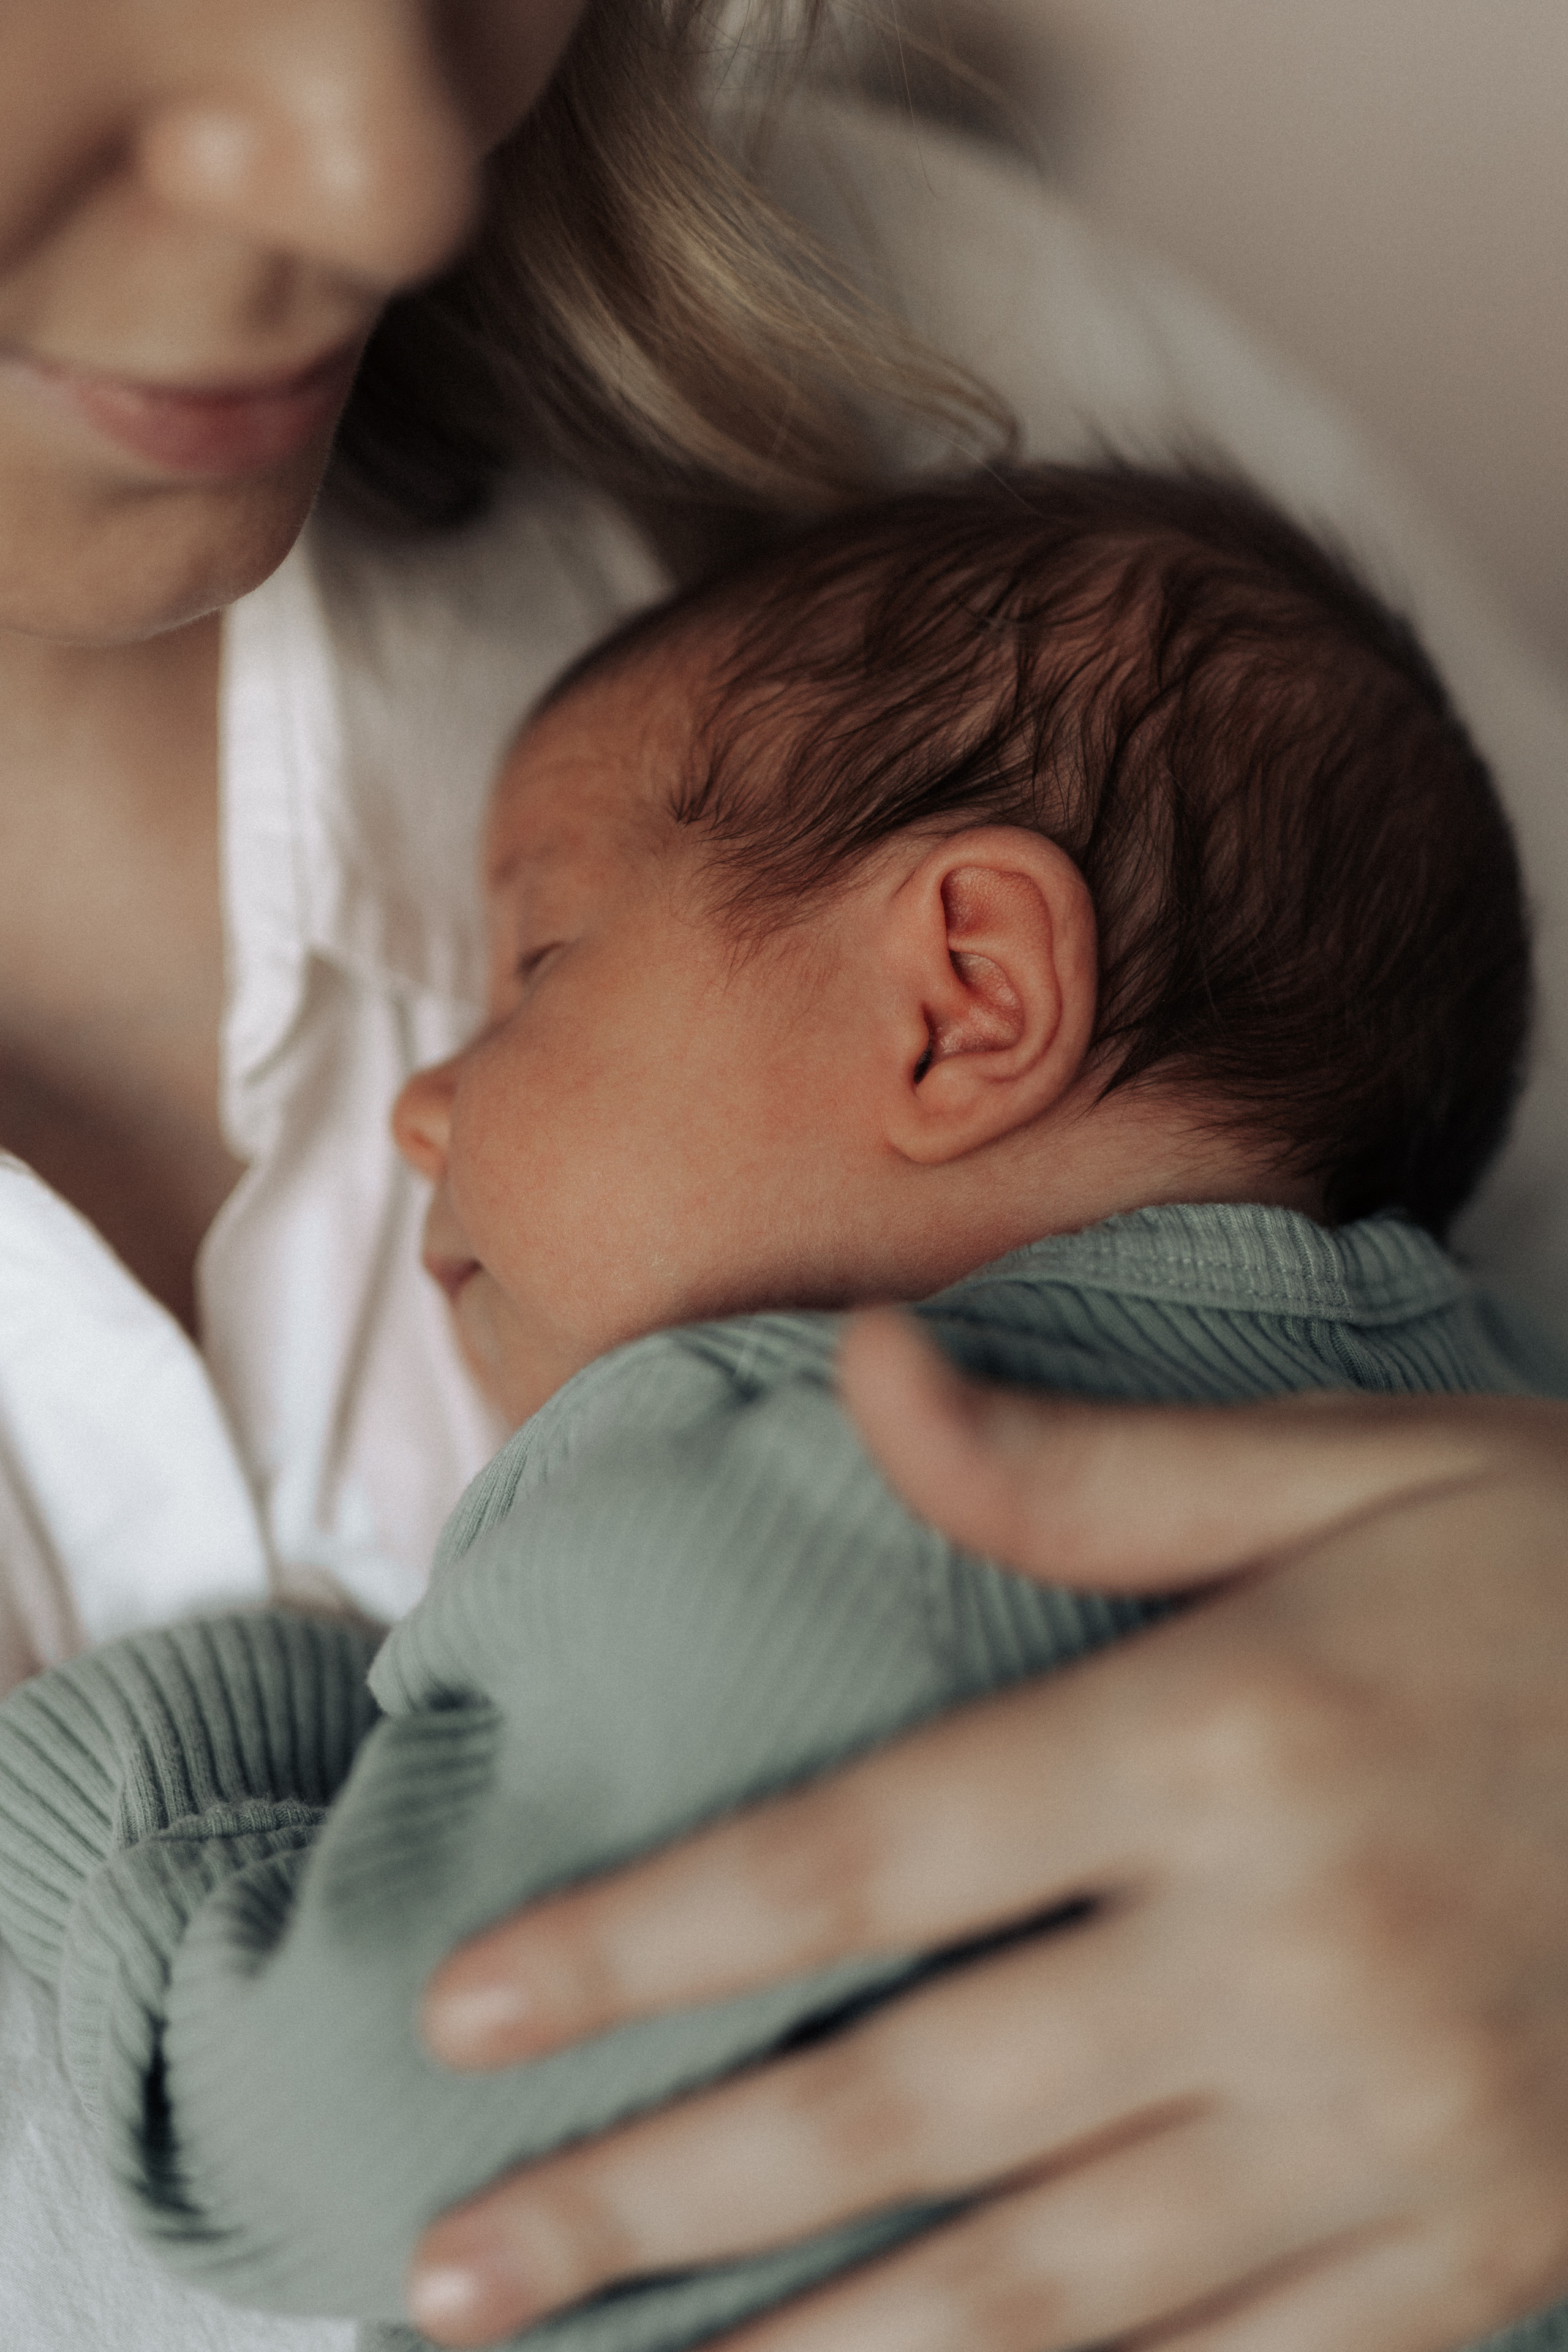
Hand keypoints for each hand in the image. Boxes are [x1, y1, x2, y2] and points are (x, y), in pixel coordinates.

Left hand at [407, 1312, 1567, 2351]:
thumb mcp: (1356, 1467)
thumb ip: (1087, 1460)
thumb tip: (862, 1362)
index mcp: (1228, 1746)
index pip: (860, 1862)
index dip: (640, 1950)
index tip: (463, 2021)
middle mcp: (1287, 1961)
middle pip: (904, 2105)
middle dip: (657, 2198)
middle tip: (455, 2278)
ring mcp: (1390, 2138)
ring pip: (1043, 2294)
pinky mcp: (1477, 2253)